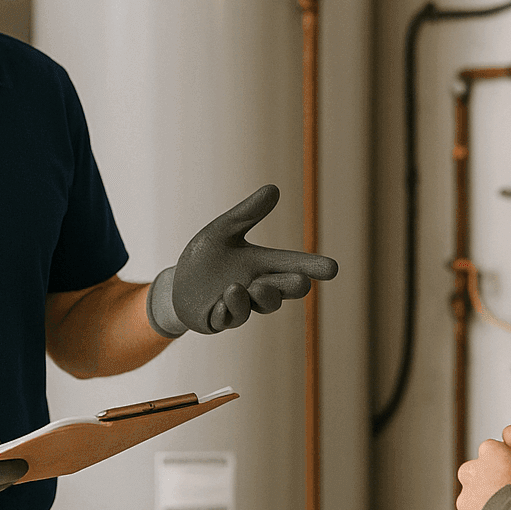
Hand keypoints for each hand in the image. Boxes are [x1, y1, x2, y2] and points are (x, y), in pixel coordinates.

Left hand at [147, 184, 339, 336]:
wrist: (178, 285)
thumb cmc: (207, 257)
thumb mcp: (223, 230)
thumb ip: (247, 214)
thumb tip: (274, 189)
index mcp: (261, 265)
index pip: (292, 264)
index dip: (312, 266)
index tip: (332, 268)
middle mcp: (256, 287)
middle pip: (282, 289)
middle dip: (291, 286)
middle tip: (301, 282)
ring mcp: (240, 306)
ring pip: (257, 306)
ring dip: (254, 297)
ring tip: (241, 286)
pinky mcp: (219, 320)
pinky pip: (227, 318)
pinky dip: (226, 309)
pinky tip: (222, 300)